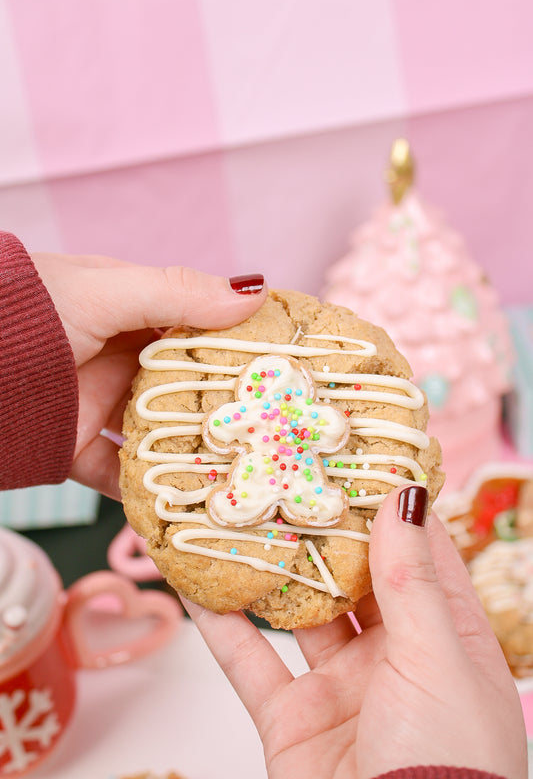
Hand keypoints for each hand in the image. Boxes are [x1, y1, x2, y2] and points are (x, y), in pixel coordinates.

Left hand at [32, 253, 266, 498]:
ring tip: (242, 474)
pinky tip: (183, 505)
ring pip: (158, 434)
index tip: (285, 362)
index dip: (240, 342)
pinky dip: (144, 494)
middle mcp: (119, 357)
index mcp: (129, 309)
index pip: (198, 325)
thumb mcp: (105, 291)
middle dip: (226, 406)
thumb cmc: (27, 313)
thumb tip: (256, 291)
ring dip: (192, 454)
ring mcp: (98, 403)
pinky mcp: (74, 448)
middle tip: (277, 427)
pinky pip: (118, 476)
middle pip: (185, 386)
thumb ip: (178, 293)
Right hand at [184, 486, 526, 778]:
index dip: (387, 501)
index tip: (357, 452)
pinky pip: (250, 663)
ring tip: (236, 514)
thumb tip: (405, 495)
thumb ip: (411, 577)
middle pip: (349, 575)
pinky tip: (193, 584)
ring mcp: (340, 686)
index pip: (416, 551)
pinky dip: (220, 627)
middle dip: (317, 529)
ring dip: (265, 570)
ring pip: (295, 613)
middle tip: (285, 474)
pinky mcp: (292, 720)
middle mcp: (392, 655)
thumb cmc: (449, 764)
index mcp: (443, 636)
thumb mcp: (437, 658)